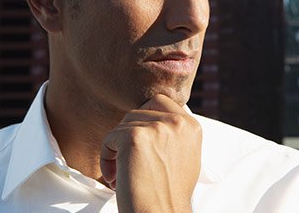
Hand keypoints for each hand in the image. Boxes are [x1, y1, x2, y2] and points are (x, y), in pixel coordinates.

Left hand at [100, 94, 201, 212]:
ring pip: (123, 124)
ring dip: (117, 149)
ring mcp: (157, 127)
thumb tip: (154, 122)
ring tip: (122, 174)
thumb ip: (174, 135)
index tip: (141, 147)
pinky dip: (106, 159)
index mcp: (191, 126)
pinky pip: (109, 138)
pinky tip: (116, 178)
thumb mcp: (184, 157)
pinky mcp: (135, 137)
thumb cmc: (169, 195)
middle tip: (130, 161)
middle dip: (128, 135)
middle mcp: (177, 122)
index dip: (145, 122)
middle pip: (139, 111)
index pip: (161, 102)